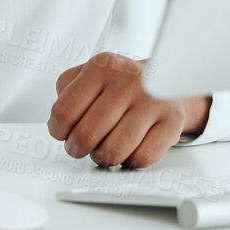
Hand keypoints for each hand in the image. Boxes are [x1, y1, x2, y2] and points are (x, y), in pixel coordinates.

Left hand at [48, 52, 210, 168]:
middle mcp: (128, 81)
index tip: (62, 134)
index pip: (64, 112)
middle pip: (86, 135)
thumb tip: (58, 125)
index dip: (58, 131)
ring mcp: (152, 102)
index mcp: (101, 67)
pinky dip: (129, 162)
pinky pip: (141, 159)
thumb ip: (66, 92)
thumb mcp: (89, 73)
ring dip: (102, 158)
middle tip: (80, 147)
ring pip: (113, 151)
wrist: (166, 78)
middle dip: (77, 149)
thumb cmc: (119, 82)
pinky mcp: (172, 122)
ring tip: (102, 149)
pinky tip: (127, 150)